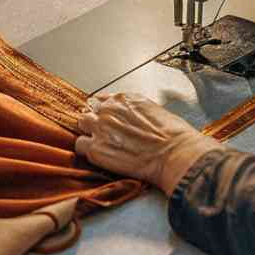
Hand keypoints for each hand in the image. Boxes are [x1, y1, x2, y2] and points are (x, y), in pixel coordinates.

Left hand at [76, 93, 220, 196]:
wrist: (175, 154)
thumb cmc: (172, 135)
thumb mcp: (153, 110)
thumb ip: (132, 110)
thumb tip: (127, 118)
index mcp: (123, 99)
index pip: (102, 101)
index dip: (104, 113)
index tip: (108, 121)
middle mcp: (108, 110)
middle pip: (89, 112)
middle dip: (95, 123)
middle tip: (105, 136)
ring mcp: (100, 128)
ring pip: (81, 126)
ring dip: (89, 134)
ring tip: (102, 145)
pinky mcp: (96, 149)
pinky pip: (80, 146)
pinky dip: (87, 151)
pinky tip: (101, 156)